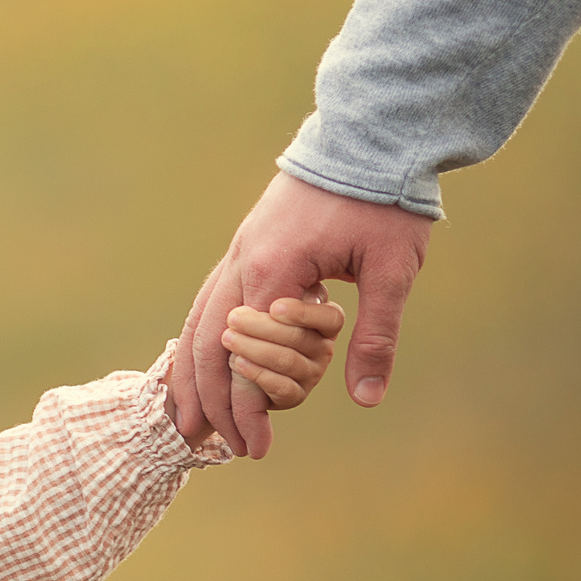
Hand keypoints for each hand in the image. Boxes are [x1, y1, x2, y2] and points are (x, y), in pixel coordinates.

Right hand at [176, 172, 432, 457]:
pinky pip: (208, 301)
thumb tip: (365, 398)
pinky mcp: (247, 246)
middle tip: (215, 446)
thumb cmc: (382, 200)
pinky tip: (197, 360)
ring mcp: (239, 252)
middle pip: (207, 346)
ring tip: (188, 416)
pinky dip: (197, 338)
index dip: (247, 408)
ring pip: (197, 322)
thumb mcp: (392, 270)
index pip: (245, 358)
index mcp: (273, 272)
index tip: (257, 447)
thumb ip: (376, 336)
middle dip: (209, 400)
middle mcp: (242, 264)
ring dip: (191, 373)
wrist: (369, 134)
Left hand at [221, 294, 343, 408]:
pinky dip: (257, 374)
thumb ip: (272, 288)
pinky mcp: (295, 395)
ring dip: (254, 349)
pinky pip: (282, 388)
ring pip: (288, 361)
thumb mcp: (266, 296)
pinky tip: (238, 362)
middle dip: (262, 328)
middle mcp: (323, 347)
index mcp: (323, 320)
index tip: (275, 306)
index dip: (304, 314)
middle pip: (301, 339)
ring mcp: (312, 373)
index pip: (331, 318)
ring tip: (228, 338)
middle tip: (233, 318)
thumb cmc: (254, 315)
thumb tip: (270, 275)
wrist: (237, 362)